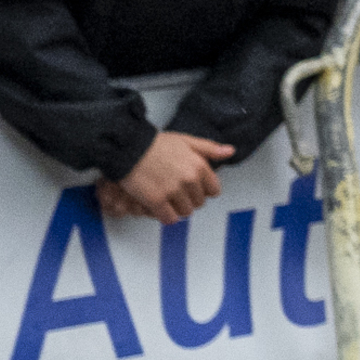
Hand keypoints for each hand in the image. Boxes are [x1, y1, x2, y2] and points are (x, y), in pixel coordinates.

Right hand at [99, 131, 230, 221]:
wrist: (129, 148)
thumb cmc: (157, 144)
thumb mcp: (186, 140)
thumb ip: (209, 149)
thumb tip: (230, 151)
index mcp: (199, 165)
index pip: (213, 190)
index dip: (203, 190)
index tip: (192, 187)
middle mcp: (189, 179)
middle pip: (199, 203)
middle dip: (189, 199)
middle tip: (175, 190)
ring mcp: (173, 191)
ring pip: (186, 212)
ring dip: (177, 208)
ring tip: (167, 197)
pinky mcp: (156, 201)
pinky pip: (169, 219)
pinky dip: (166, 216)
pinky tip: (159, 206)